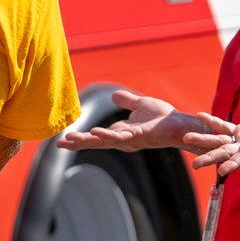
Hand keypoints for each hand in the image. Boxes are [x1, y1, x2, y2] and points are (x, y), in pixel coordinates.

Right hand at [57, 89, 204, 151]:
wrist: (180, 124)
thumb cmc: (163, 118)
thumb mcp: (140, 104)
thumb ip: (127, 101)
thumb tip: (114, 95)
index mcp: (120, 132)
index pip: (95, 137)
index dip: (79, 139)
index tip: (61, 141)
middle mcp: (122, 139)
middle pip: (95, 142)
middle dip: (77, 144)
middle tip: (59, 145)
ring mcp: (130, 140)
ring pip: (104, 141)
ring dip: (87, 140)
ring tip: (71, 140)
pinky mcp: (139, 136)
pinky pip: (120, 136)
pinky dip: (106, 134)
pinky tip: (94, 132)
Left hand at [188, 100, 239, 175]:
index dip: (235, 163)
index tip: (223, 171)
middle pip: (226, 153)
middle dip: (210, 157)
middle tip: (194, 165)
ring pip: (219, 141)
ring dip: (203, 140)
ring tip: (185, 140)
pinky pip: (223, 127)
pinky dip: (212, 122)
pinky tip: (199, 116)